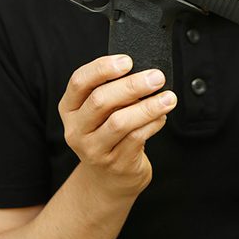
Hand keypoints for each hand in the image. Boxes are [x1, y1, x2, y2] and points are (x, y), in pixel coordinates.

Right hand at [58, 55, 176, 198]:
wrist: (109, 177)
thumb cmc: (109, 130)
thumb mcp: (102, 110)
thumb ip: (113, 89)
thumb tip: (144, 71)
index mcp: (70, 107)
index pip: (79, 82)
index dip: (102, 68)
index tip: (128, 60)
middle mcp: (76, 129)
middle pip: (100, 100)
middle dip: (132, 85)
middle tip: (157, 77)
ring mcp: (93, 150)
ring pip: (120, 122)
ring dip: (148, 106)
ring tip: (169, 97)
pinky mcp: (115, 164)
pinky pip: (136, 139)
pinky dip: (152, 124)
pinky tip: (162, 116)